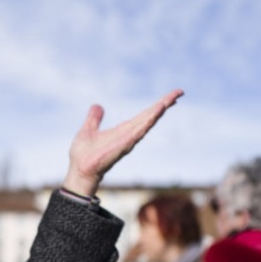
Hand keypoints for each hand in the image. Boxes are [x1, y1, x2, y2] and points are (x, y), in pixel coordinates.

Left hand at [63, 89, 183, 196]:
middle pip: (151, 116)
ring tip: (172, 98)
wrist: (80, 169)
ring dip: (160, 109)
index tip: (170, 96)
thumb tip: (97, 106)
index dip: (157, 106)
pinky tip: (159, 109)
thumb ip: (94, 118)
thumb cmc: (84, 155)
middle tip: (180, 91)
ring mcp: (129, 139)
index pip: (144, 115)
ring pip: (149, 121)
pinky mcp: (126, 143)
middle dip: (165, 103)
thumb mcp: (89, 129)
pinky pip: (141, 129)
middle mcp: (130, 134)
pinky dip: (151, 119)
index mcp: (124, 130)